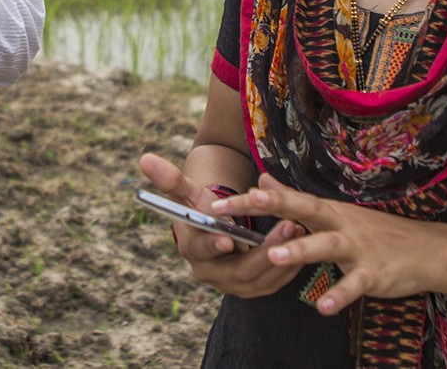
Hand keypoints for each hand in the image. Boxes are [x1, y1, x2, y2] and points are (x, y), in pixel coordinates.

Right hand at [138, 153, 304, 298]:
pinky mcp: (254, 288)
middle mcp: (213, 274)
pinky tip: (302, 245)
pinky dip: (288, 266)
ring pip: (261, 278)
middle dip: (264, 250)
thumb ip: (170, 179)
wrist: (215, 231)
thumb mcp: (188, 193)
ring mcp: (234, 285)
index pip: (201, 252)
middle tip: (286, 226)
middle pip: (239, 270)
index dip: (213, 245)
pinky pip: (273, 282)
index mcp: (194, 250)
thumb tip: (144, 158)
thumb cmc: (202, 209)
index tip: (227, 237)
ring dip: (282, 257)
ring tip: (298, 229)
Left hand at [209, 173, 446, 314]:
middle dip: (274, 205)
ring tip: (274, 255)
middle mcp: (338, 223)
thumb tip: (263, 179)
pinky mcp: (374, 272)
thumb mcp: (333, 212)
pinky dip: (339, 294)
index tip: (219, 201)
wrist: (426, 250)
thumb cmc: (374, 233)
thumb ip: (296, 199)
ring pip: (325, 245)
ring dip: (300, 249)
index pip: (285, 200)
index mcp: (325, 211)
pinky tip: (323, 306)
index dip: (253, 200)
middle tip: (245, 201)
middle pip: (303, 210)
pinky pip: (354, 284)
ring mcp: (357, 247)